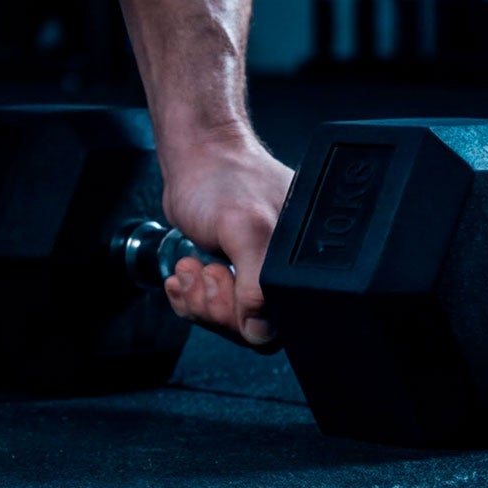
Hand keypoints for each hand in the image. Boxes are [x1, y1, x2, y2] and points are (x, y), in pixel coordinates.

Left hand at [158, 131, 295, 350]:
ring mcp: (255, 277)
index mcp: (303, 267)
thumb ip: (257, 285)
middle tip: (207, 269)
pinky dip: (190, 296)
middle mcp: (284, 275)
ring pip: (228, 321)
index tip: (225, 278)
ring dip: (200, 299)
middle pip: (252, 329)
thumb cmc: (226, 179)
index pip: (282, 324)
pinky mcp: (231, 276)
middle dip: (217, 303)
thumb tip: (261, 330)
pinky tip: (184, 275)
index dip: (247, 316)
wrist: (197, 157)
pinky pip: (210, 308)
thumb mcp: (246, 230)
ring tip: (191, 267)